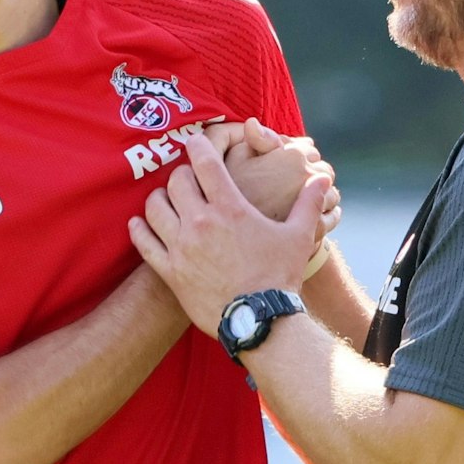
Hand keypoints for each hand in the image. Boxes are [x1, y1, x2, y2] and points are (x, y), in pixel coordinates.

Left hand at [130, 130, 333, 335]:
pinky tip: (141, 224)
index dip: (197, 145)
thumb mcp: (299, 237)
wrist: (260, 321)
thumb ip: (308, 203)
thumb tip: (324, 179)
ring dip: (160, 199)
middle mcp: (201, 223)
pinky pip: (143, 242)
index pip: (204, 161)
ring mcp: (182, 247)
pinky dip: (139, 229)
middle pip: (176, 181)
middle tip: (190, 180)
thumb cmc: (280, 278)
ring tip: (169, 201)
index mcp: (230, 208)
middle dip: (183, 175)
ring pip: (154, 207)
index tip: (195, 142)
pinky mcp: (170, 271)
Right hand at [224, 119, 341, 243]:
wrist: (232, 236)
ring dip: (322, 195)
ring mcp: (316, 202)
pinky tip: (315, 216)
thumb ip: (250, 140)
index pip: (308, 148)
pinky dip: (328, 214)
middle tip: (296, 185)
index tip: (287, 165)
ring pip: (330, 193)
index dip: (297, 156)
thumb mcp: (234, 159)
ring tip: (306, 202)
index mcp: (292, 155)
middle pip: (323, 169)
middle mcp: (308, 175)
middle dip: (312, 174)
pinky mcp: (317, 227)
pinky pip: (332, 215)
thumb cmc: (228, 194)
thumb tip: (253, 123)